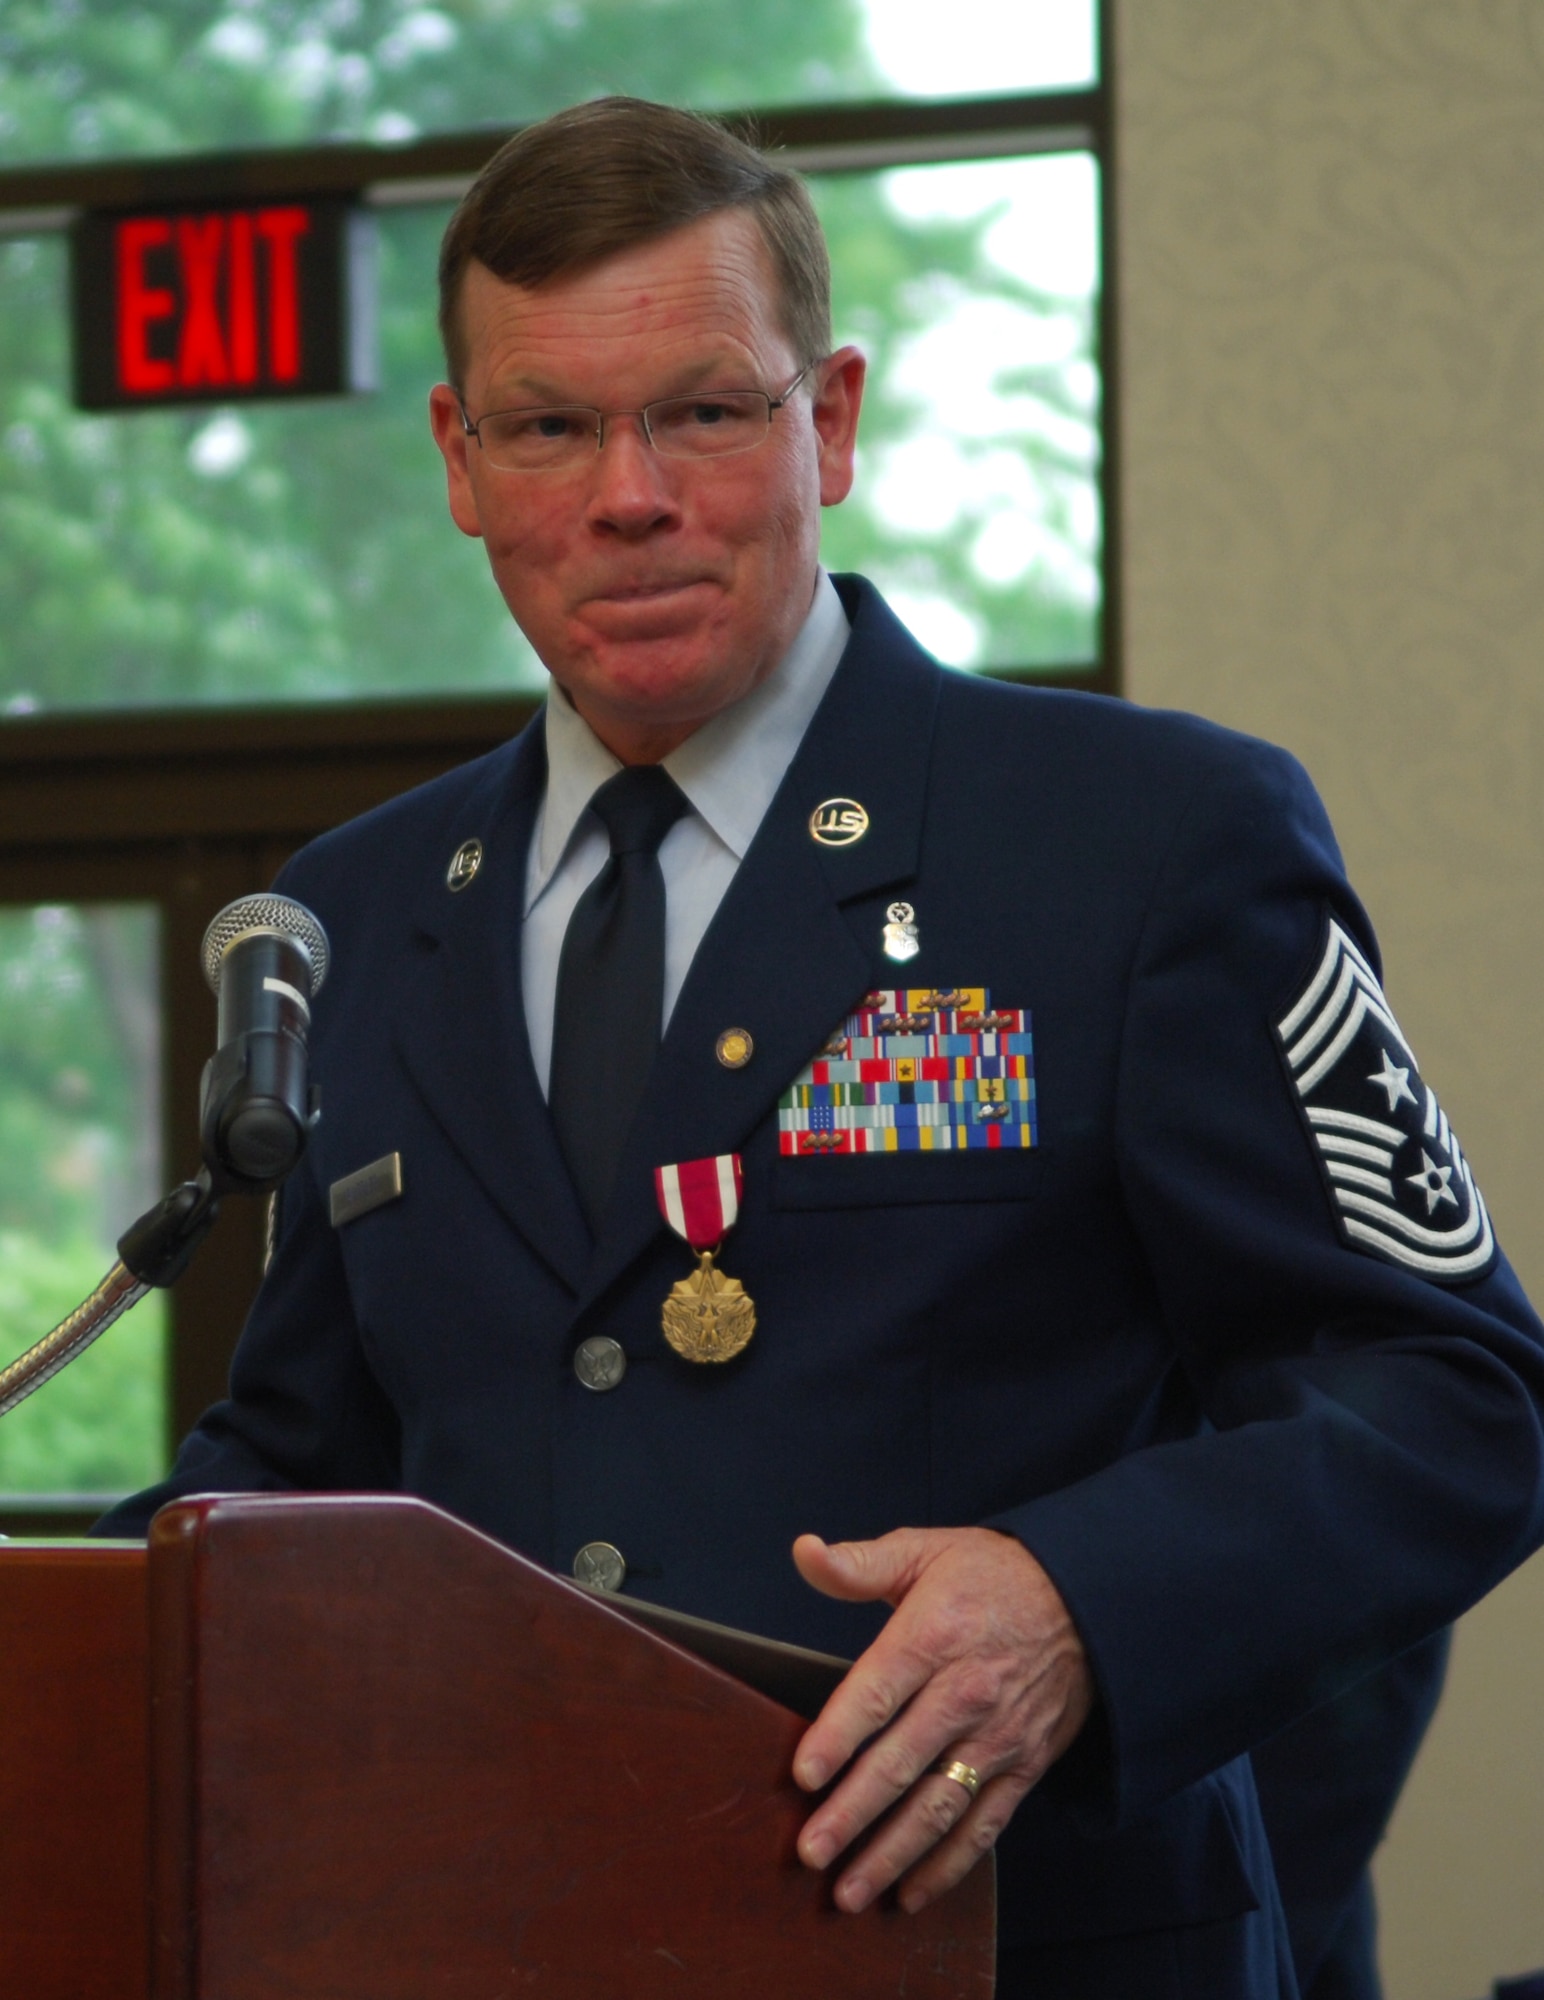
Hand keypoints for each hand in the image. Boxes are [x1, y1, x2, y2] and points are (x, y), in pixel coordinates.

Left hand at [791, 1526, 1093, 1914]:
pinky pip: (983, 1825)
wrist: (1086, 1598)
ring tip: (849, 1892)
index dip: (839, 1736)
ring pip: (939, 1806)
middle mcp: (966, 1692)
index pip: (877, 1693)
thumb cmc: (992, 1574)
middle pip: (902, 1762)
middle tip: (810, 1852)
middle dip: (853, 1814)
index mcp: (933, 1636)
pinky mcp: (1025, 1766)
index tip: (804, 1775)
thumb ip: (859, 1563)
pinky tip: (911, 1894)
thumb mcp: (925, 1550)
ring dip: (892, 1854)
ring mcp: (998, 1736)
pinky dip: (949, 1866)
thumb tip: (805, 1552)